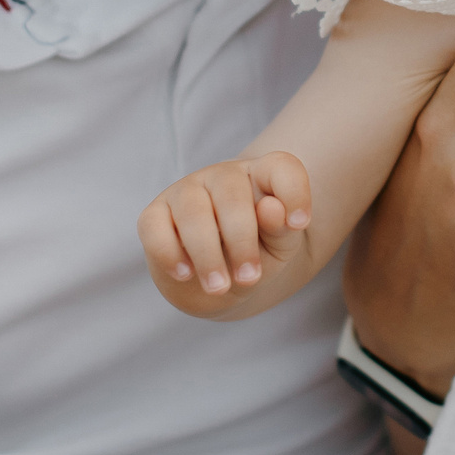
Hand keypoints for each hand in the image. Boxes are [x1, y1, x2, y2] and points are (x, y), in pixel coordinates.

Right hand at [140, 154, 312, 317]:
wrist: (222, 280)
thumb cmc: (258, 255)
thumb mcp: (280, 248)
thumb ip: (282, 230)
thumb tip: (271, 210)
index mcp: (261, 177)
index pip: (281, 167)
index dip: (293, 192)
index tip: (300, 224)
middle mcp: (223, 176)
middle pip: (231, 195)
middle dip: (241, 241)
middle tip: (249, 279)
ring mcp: (186, 191)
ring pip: (192, 211)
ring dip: (206, 254)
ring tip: (219, 287)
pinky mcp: (154, 214)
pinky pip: (154, 226)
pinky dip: (168, 252)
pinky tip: (184, 273)